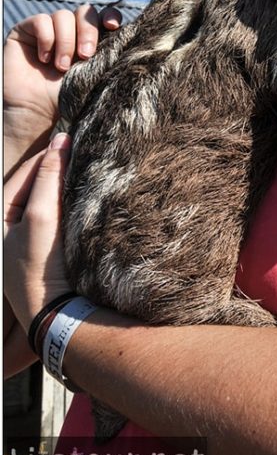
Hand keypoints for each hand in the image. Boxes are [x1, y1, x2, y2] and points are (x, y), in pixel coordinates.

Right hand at [4, 5, 120, 174]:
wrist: (37, 118)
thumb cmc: (70, 104)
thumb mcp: (98, 80)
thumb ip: (114, 62)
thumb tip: (148, 49)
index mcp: (92, 41)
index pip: (104, 16)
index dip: (110, 16)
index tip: (114, 27)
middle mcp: (71, 32)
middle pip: (86, 12)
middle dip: (88, 31)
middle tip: (86, 56)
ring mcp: (48, 31)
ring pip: (64, 15)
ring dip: (66, 41)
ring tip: (62, 68)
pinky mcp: (26, 32)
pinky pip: (40, 20)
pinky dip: (46, 37)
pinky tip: (45, 58)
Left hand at [4, 133, 71, 333]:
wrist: (58, 315)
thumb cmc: (40, 268)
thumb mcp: (41, 217)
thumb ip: (48, 177)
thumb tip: (60, 139)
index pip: (27, 171)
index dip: (51, 154)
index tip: (76, 139)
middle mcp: (9, 226)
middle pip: (37, 184)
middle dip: (59, 170)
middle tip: (85, 154)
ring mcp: (28, 238)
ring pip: (50, 199)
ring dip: (67, 187)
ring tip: (89, 173)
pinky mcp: (46, 249)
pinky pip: (60, 215)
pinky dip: (72, 204)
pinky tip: (88, 200)